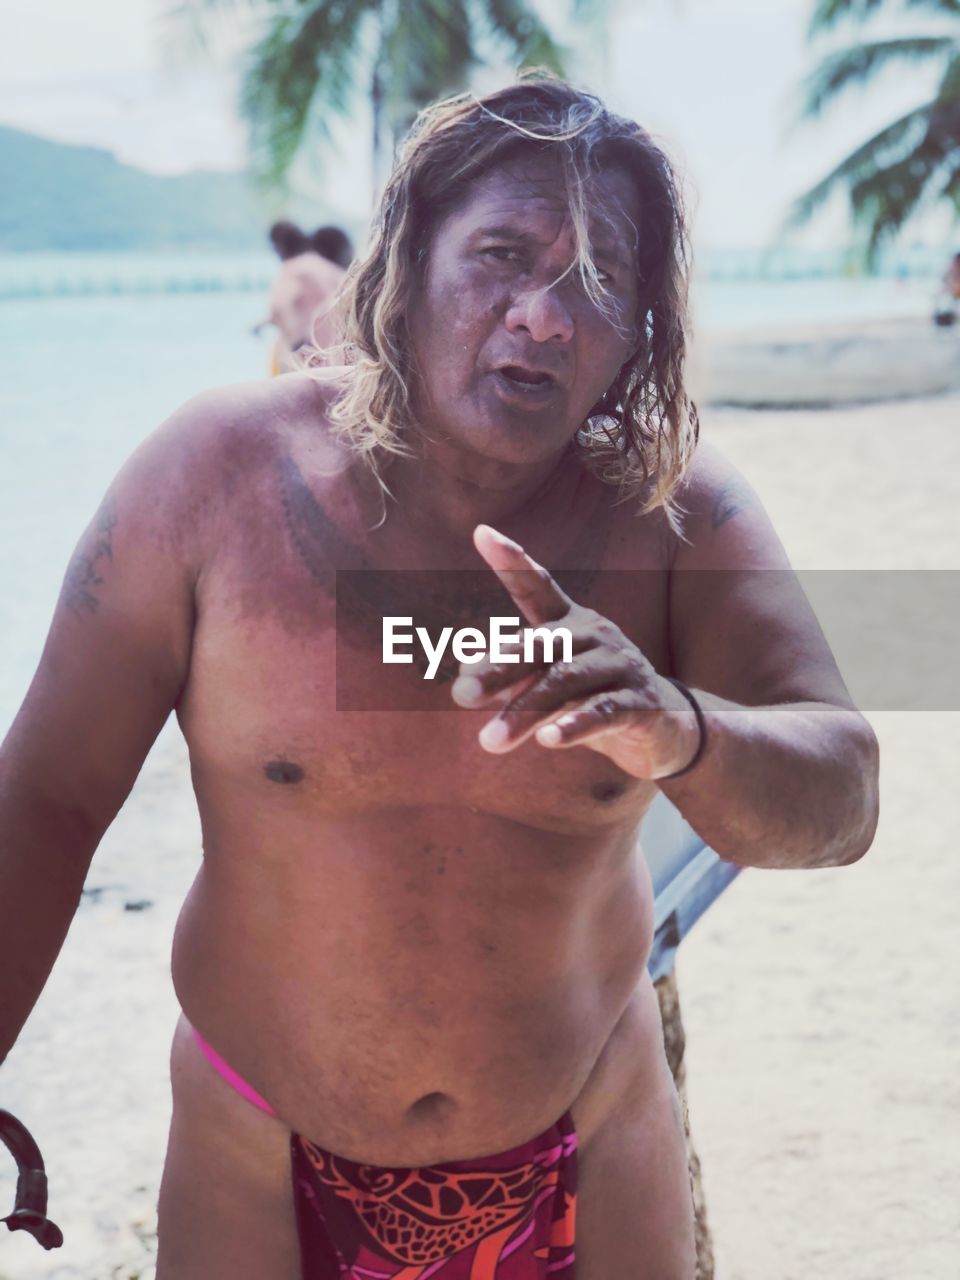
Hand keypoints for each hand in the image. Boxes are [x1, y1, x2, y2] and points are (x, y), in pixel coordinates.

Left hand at [450, 525, 701, 779]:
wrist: (665, 729)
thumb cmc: (593, 698)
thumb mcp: (549, 684)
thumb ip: (511, 674)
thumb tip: (465, 667)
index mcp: (570, 623)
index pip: (539, 586)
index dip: (513, 561)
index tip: (482, 533)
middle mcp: (596, 634)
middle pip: (541, 645)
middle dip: (499, 669)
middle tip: (460, 693)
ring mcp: (622, 665)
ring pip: (566, 683)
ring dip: (525, 712)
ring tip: (490, 741)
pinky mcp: (642, 702)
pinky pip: (604, 712)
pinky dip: (574, 727)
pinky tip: (547, 740)